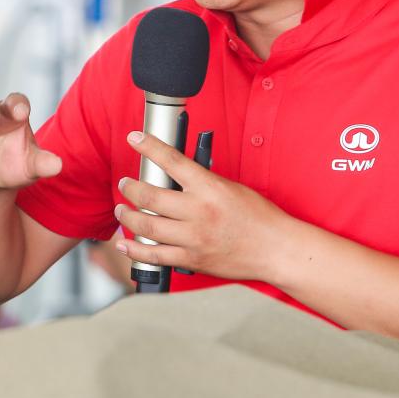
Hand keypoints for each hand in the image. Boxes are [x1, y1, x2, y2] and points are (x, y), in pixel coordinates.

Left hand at [113, 131, 288, 281]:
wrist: (275, 249)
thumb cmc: (259, 218)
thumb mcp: (232, 187)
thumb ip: (203, 183)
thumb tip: (178, 176)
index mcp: (209, 188)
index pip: (172, 160)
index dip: (148, 146)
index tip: (134, 138)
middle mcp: (198, 212)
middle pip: (150, 195)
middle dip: (130, 187)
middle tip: (125, 183)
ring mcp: (193, 237)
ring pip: (146, 225)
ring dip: (128, 216)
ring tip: (122, 209)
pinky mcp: (191, 259)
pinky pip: (155, 255)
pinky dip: (135, 249)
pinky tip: (124, 243)